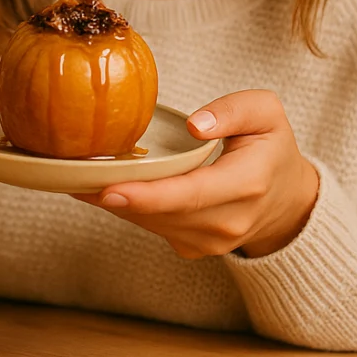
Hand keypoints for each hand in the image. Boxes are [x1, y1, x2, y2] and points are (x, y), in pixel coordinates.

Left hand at [73, 90, 318, 258]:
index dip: (147, 196)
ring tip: (73, 175)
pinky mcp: (191, 247)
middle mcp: (227, 221)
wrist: (287, 200)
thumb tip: (194, 125)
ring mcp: (209, 241)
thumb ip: (234, 110)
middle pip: (161, 212)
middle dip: (113, 195)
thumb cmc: (271, 147)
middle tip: (69, 173)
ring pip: (150, 222)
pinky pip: (151, 226)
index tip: (108, 190)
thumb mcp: (267, 113)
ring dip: (112, 201)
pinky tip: (99, 185)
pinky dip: (126, 206)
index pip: (191, 195)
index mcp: (246, 185)